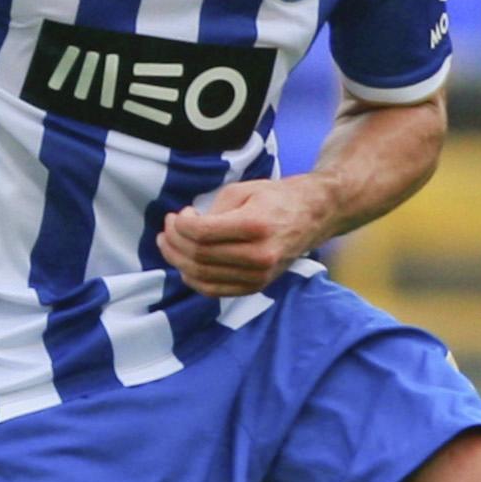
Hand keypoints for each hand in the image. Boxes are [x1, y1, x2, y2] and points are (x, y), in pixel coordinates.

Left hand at [156, 178, 330, 298]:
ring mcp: (259, 275)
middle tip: (167, 228)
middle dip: (174, 242)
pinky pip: (215, 291)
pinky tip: (185, 265)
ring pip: (202, 276)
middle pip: (199, 256)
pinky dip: (194, 279)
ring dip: (177, 261)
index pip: (201, 234)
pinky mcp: (257, 286)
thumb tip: (186, 228)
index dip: (180, 225)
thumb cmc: (276, 198)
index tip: (178, 214)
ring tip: (169, 244)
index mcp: (255, 226)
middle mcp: (259, 255)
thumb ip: (213, 210)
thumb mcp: (243, 190)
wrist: (313, 215)